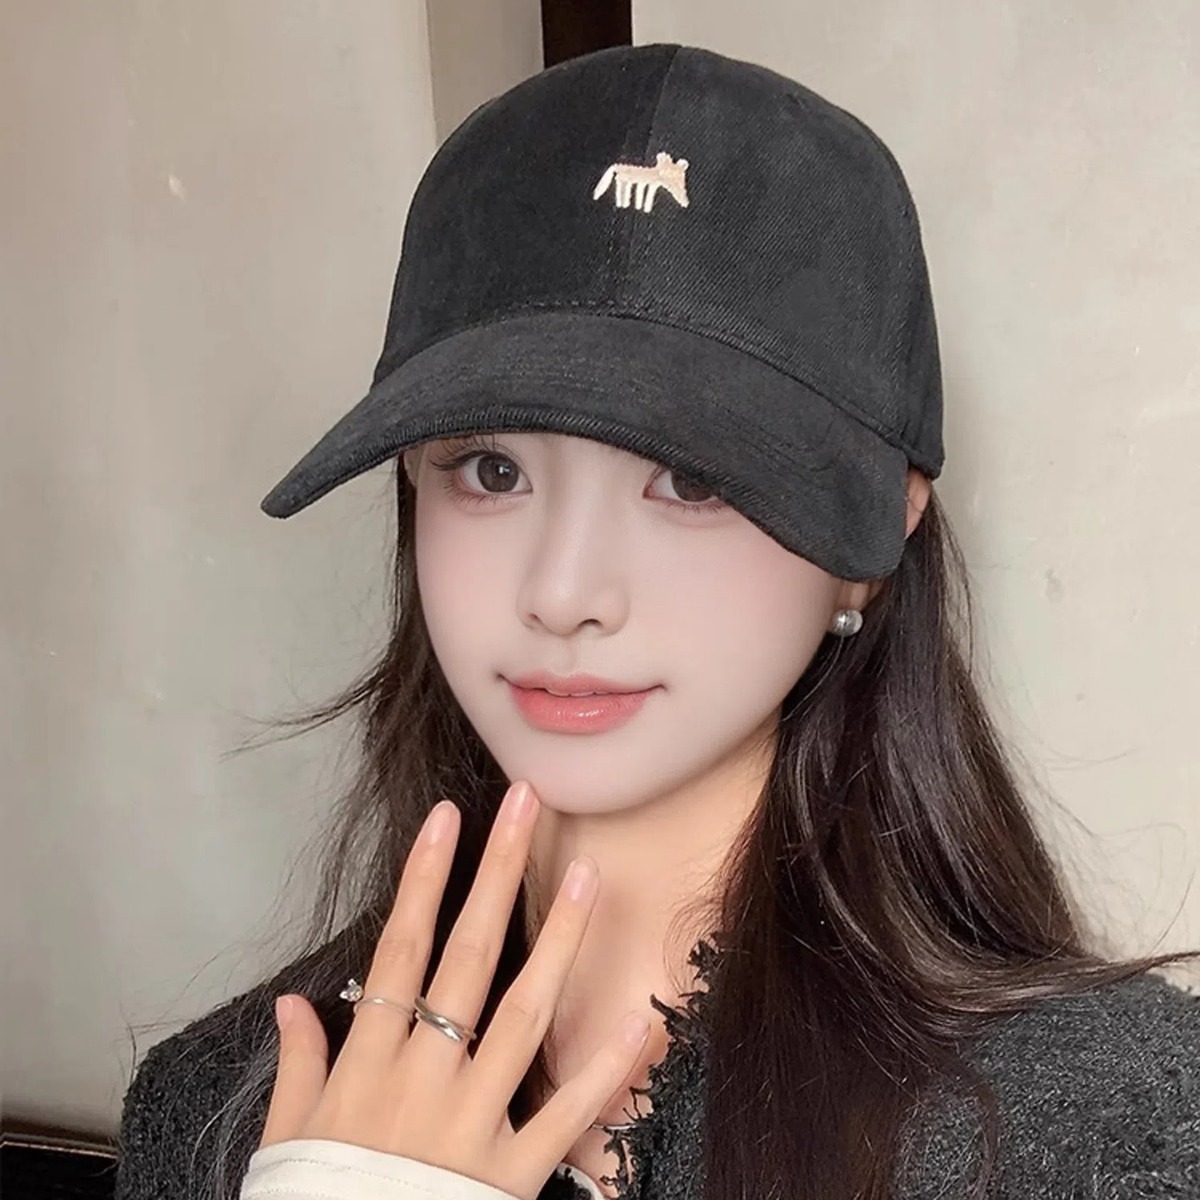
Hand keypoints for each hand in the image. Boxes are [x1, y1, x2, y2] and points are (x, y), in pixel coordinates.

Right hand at [257, 781, 652, 1199]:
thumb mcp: (286, 1138)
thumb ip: (297, 1065)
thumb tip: (291, 1003)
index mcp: (367, 1064)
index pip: (400, 949)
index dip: (424, 879)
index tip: (449, 817)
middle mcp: (423, 1078)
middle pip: (468, 957)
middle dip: (497, 874)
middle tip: (527, 805)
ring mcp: (472, 1122)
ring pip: (524, 1015)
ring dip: (559, 942)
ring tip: (588, 877)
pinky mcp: (510, 1174)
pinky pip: (564, 1118)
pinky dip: (602, 1071)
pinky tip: (636, 1020)